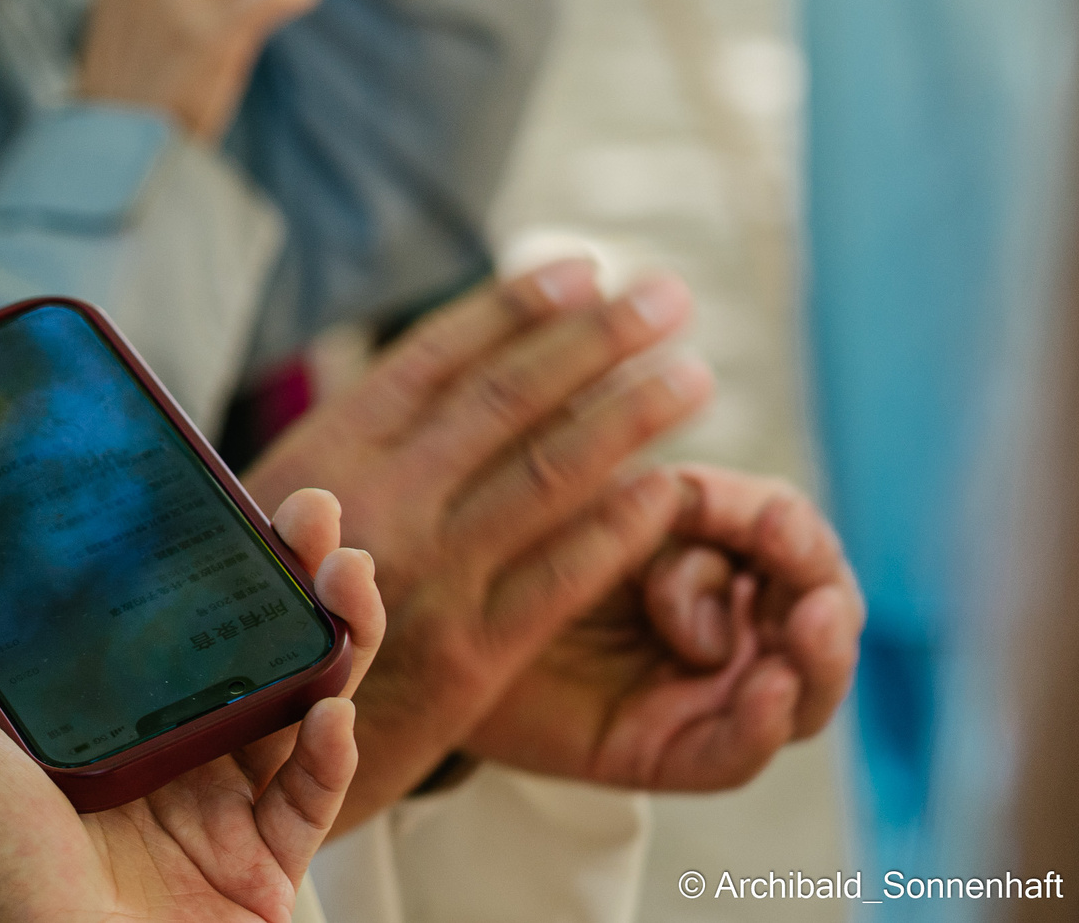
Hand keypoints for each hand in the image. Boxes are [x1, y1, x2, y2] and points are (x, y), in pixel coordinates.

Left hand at [0, 489, 384, 922]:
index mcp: (79, 731)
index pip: (139, 622)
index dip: (179, 555)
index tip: (203, 490)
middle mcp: (152, 763)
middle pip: (234, 646)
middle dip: (280, 574)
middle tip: (313, 514)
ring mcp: (211, 813)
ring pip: (293, 702)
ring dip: (331, 635)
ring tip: (347, 575)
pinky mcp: (261, 869)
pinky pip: (313, 796)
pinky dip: (335, 751)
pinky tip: (333, 709)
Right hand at [242, 262, 711, 828]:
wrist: (222, 747)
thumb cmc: (255, 612)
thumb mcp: (272, 508)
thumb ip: (350, 448)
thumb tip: (432, 374)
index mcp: (325, 449)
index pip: (438, 356)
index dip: (518, 307)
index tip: (584, 268)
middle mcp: (377, 498)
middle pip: (507, 399)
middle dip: (596, 339)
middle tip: (666, 297)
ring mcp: (428, 574)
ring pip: (548, 472)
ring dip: (630, 415)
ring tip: (692, 374)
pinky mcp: (470, 655)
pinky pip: (563, 575)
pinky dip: (619, 527)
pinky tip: (668, 488)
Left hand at [463, 465, 863, 789]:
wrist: (419, 622)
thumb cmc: (503, 540)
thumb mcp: (581, 500)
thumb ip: (643, 493)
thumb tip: (703, 496)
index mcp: (710, 547)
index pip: (788, 539)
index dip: (792, 531)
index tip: (770, 520)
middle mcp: (723, 621)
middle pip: (819, 616)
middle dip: (825, 599)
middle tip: (813, 597)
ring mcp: (701, 690)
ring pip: (801, 688)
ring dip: (817, 659)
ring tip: (804, 630)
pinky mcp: (664, 749)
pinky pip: (734, 752)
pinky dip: (761, 721)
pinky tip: (767, 690)